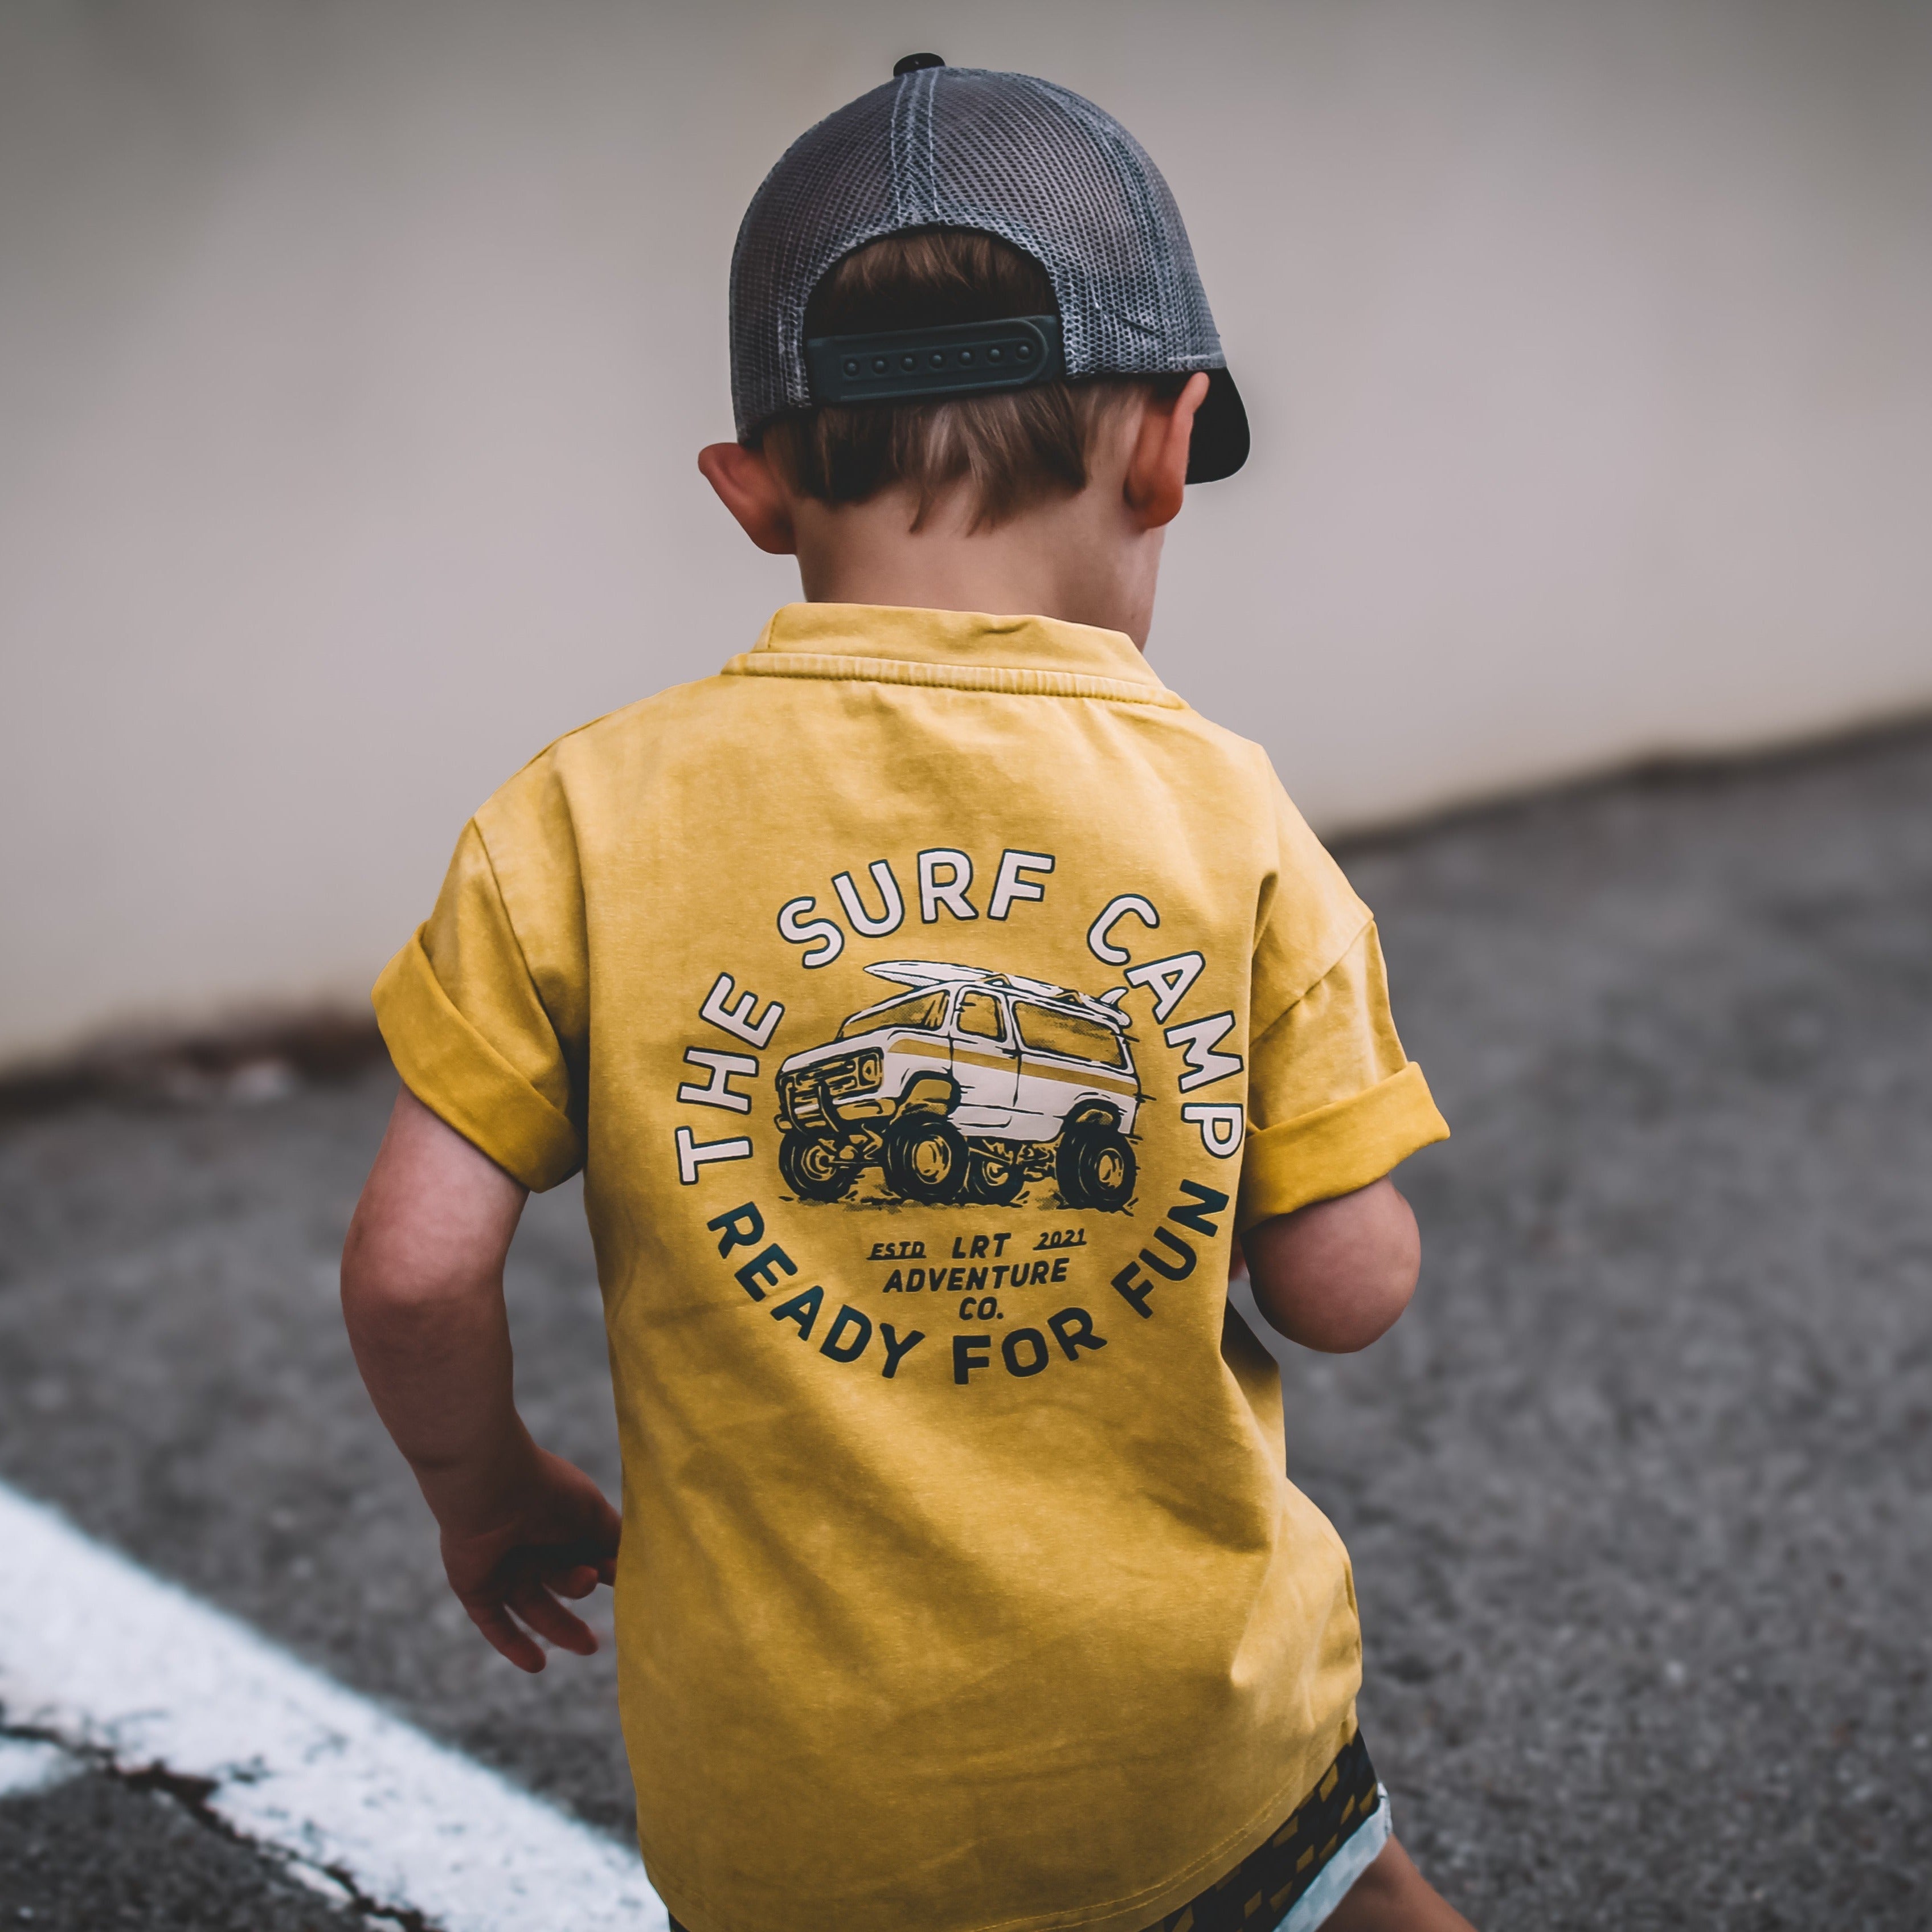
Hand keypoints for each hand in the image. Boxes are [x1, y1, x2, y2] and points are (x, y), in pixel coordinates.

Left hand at [436, 1444, 621, 1673]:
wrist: (491, 1487)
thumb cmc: (548, 1492)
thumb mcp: (592, 1513)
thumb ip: (613, 1537)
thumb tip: (634, 1560)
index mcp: (559, 1524)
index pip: (585, 1556)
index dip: (607, 1573)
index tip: (629, 1589)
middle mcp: (531, 1547)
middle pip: (560, 1586)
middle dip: (580, 1612)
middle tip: (600, 1639)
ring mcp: (503, 1568)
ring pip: (533, 1608)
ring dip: (559, 1628)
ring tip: (587, 1645)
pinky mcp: (477, 1588)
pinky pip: (495, 1624)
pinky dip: (513, 1645)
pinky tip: (537, 1665)